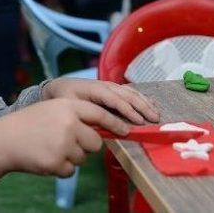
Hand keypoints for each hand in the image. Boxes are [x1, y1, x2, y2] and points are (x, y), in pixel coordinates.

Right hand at [0, 98, 132, 190]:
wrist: (4, 140)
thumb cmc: (30, 124)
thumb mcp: (54, 110)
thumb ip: (76, 115)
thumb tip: (104, 128)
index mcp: (68, 106)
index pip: (100, 114)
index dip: (116, 123)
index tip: (127, 130)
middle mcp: (69, 123)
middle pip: (96, 142)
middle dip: (87, 145)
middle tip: (68, 142)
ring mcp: (63, 144)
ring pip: (83, 157)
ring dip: (71, 156)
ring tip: (51, 147)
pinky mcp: (57, 162)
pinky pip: (70, 170)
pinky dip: (60, 168)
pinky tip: (45, 157)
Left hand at [42, 78, 159, 124]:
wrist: (57, 88)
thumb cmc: (63, 99)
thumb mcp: (69, 107)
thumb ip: (85, 116)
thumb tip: (101, 129)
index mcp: (94, 89)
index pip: (114, 99)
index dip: (127, 110)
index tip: (138, 122)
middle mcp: (105, 85)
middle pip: (127, 95)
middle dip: (142, 107)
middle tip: (154, 120)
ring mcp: (110, 86)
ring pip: (131, 92)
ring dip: (145, 103)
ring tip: (156, 114)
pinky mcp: (112, 89)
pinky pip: (130, 92)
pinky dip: (142, 98)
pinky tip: (151, 104)